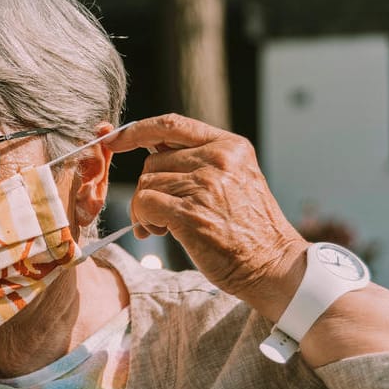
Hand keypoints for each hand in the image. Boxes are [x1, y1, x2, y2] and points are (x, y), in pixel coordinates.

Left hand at [107, 114, 307, 321]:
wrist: (273, 264)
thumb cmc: (250, 229)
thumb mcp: (235, 179)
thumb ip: (201, 162)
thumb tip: (152, 152)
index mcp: (229, 146)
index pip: (171, 124)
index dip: (136, 130)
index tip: (115, 139)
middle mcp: (218, 159)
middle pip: (152, 161)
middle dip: (147, 188)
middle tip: (159, 215)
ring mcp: (204, 185)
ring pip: (145, 184)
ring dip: (145, 209)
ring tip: (166, 227)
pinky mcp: (190, 213)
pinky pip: (144, 204)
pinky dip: (143, 220)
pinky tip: (159, 232)